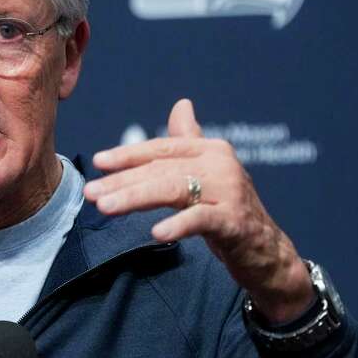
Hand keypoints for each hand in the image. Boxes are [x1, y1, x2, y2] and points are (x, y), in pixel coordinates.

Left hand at [83, 99, 313, 323]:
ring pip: (173, 190)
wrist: (266, 253)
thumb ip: (189, 141)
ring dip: (135, 198)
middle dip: (121, 181)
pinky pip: (200, 220)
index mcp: (210, 150)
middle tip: (91, 192)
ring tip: (105, 207)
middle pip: (161, 170)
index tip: (98, 162)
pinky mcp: (235, 221)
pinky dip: (178, 225)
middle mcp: (221, 164)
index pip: (161, 149)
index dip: (128, 155)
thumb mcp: (206, 174)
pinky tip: (156, 233)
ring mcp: (230, 192)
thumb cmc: (228, 210)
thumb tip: (182, 104)